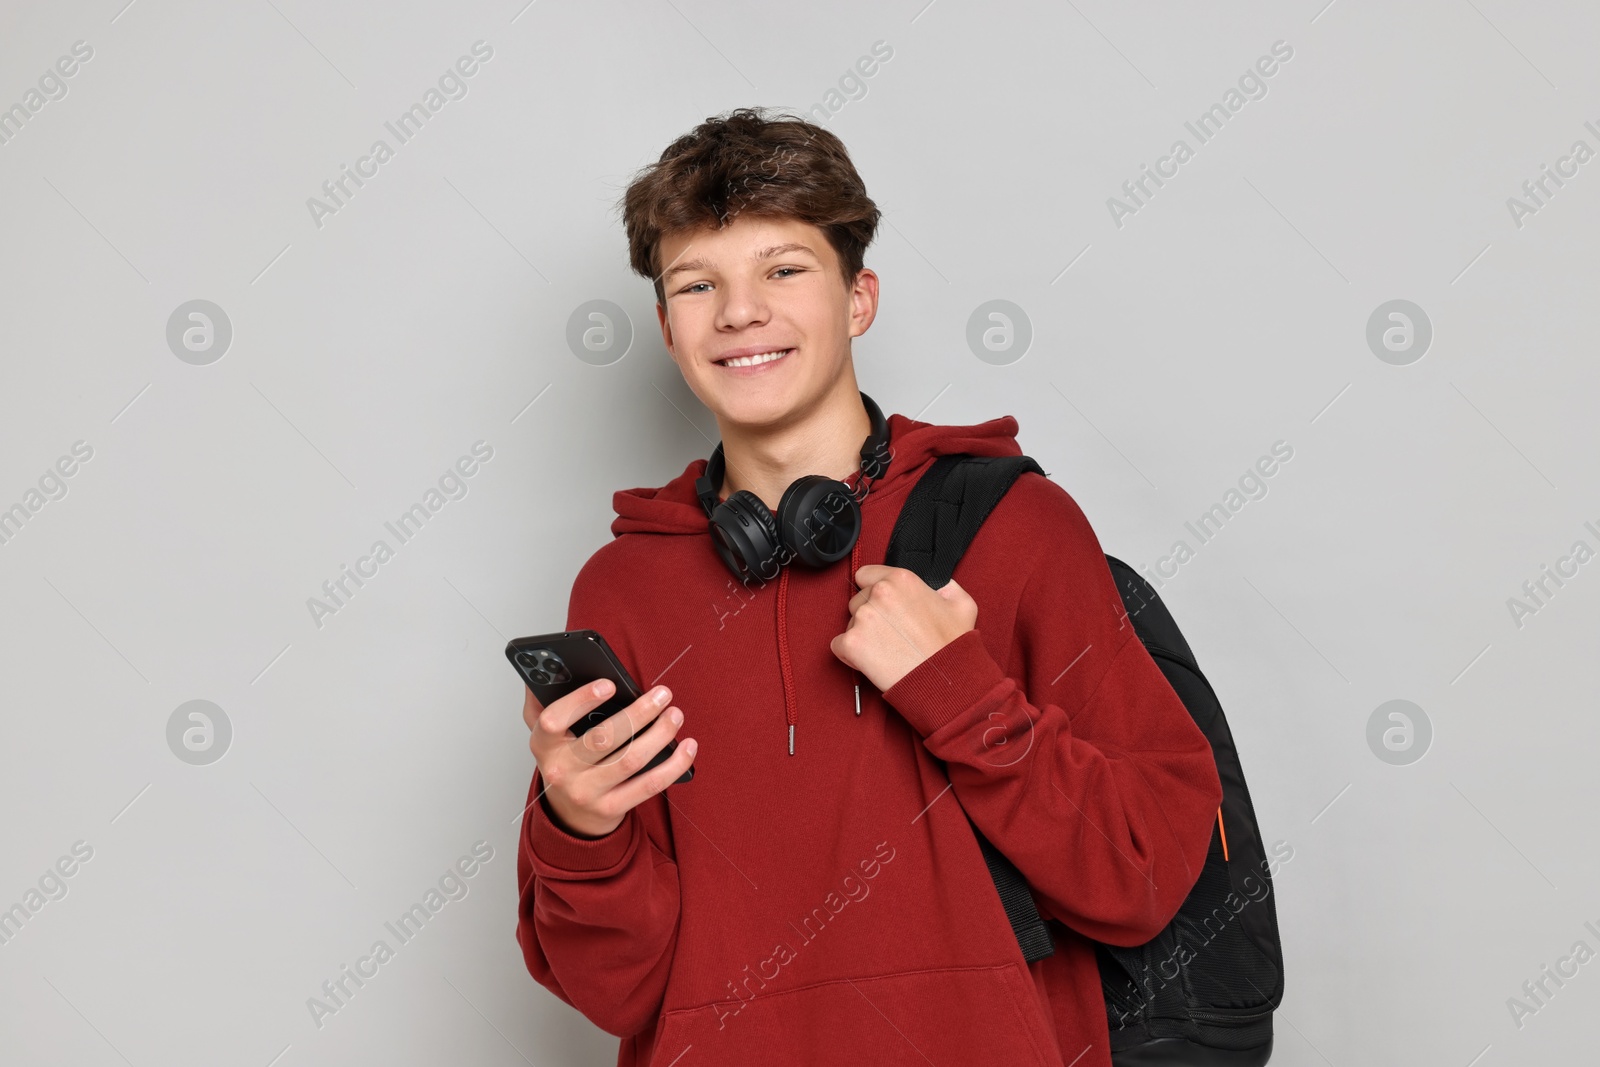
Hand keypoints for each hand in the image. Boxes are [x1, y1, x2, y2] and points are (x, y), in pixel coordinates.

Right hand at [524, 680, 696, 838]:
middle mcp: (561, 770)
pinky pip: (648, 785)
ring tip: (675, 715)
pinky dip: (673, 765)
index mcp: (544, 744)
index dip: (581, 700)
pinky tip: (687, 747)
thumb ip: (543, 700)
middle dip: (638, 713)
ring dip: (660, 734)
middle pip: (602, 739)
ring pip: (630, 760)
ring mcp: (586, 792)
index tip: (610, 684)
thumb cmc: (565, 761)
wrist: (570, 815)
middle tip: (663, 694)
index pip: (554, 720)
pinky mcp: (610, 809)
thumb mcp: (548, 733)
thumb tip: (551, 666)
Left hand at [829, 565, 977, 692]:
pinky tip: (873, 661)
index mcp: (901, 580)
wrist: (945, 681)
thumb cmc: (953, 646)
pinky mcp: (851, 643)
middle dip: (870, 616)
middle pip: (858, 600)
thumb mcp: (962, 605)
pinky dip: (850, 655)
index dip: (874, 591)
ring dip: (862, 635)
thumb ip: (946, 587)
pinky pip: (839, 645)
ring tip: (887, 650)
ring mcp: (862, 618)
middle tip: (891, 635)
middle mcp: (878, 594)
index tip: (884, 607)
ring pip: (849, 623)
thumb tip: (939, 586)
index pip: (866, 575)